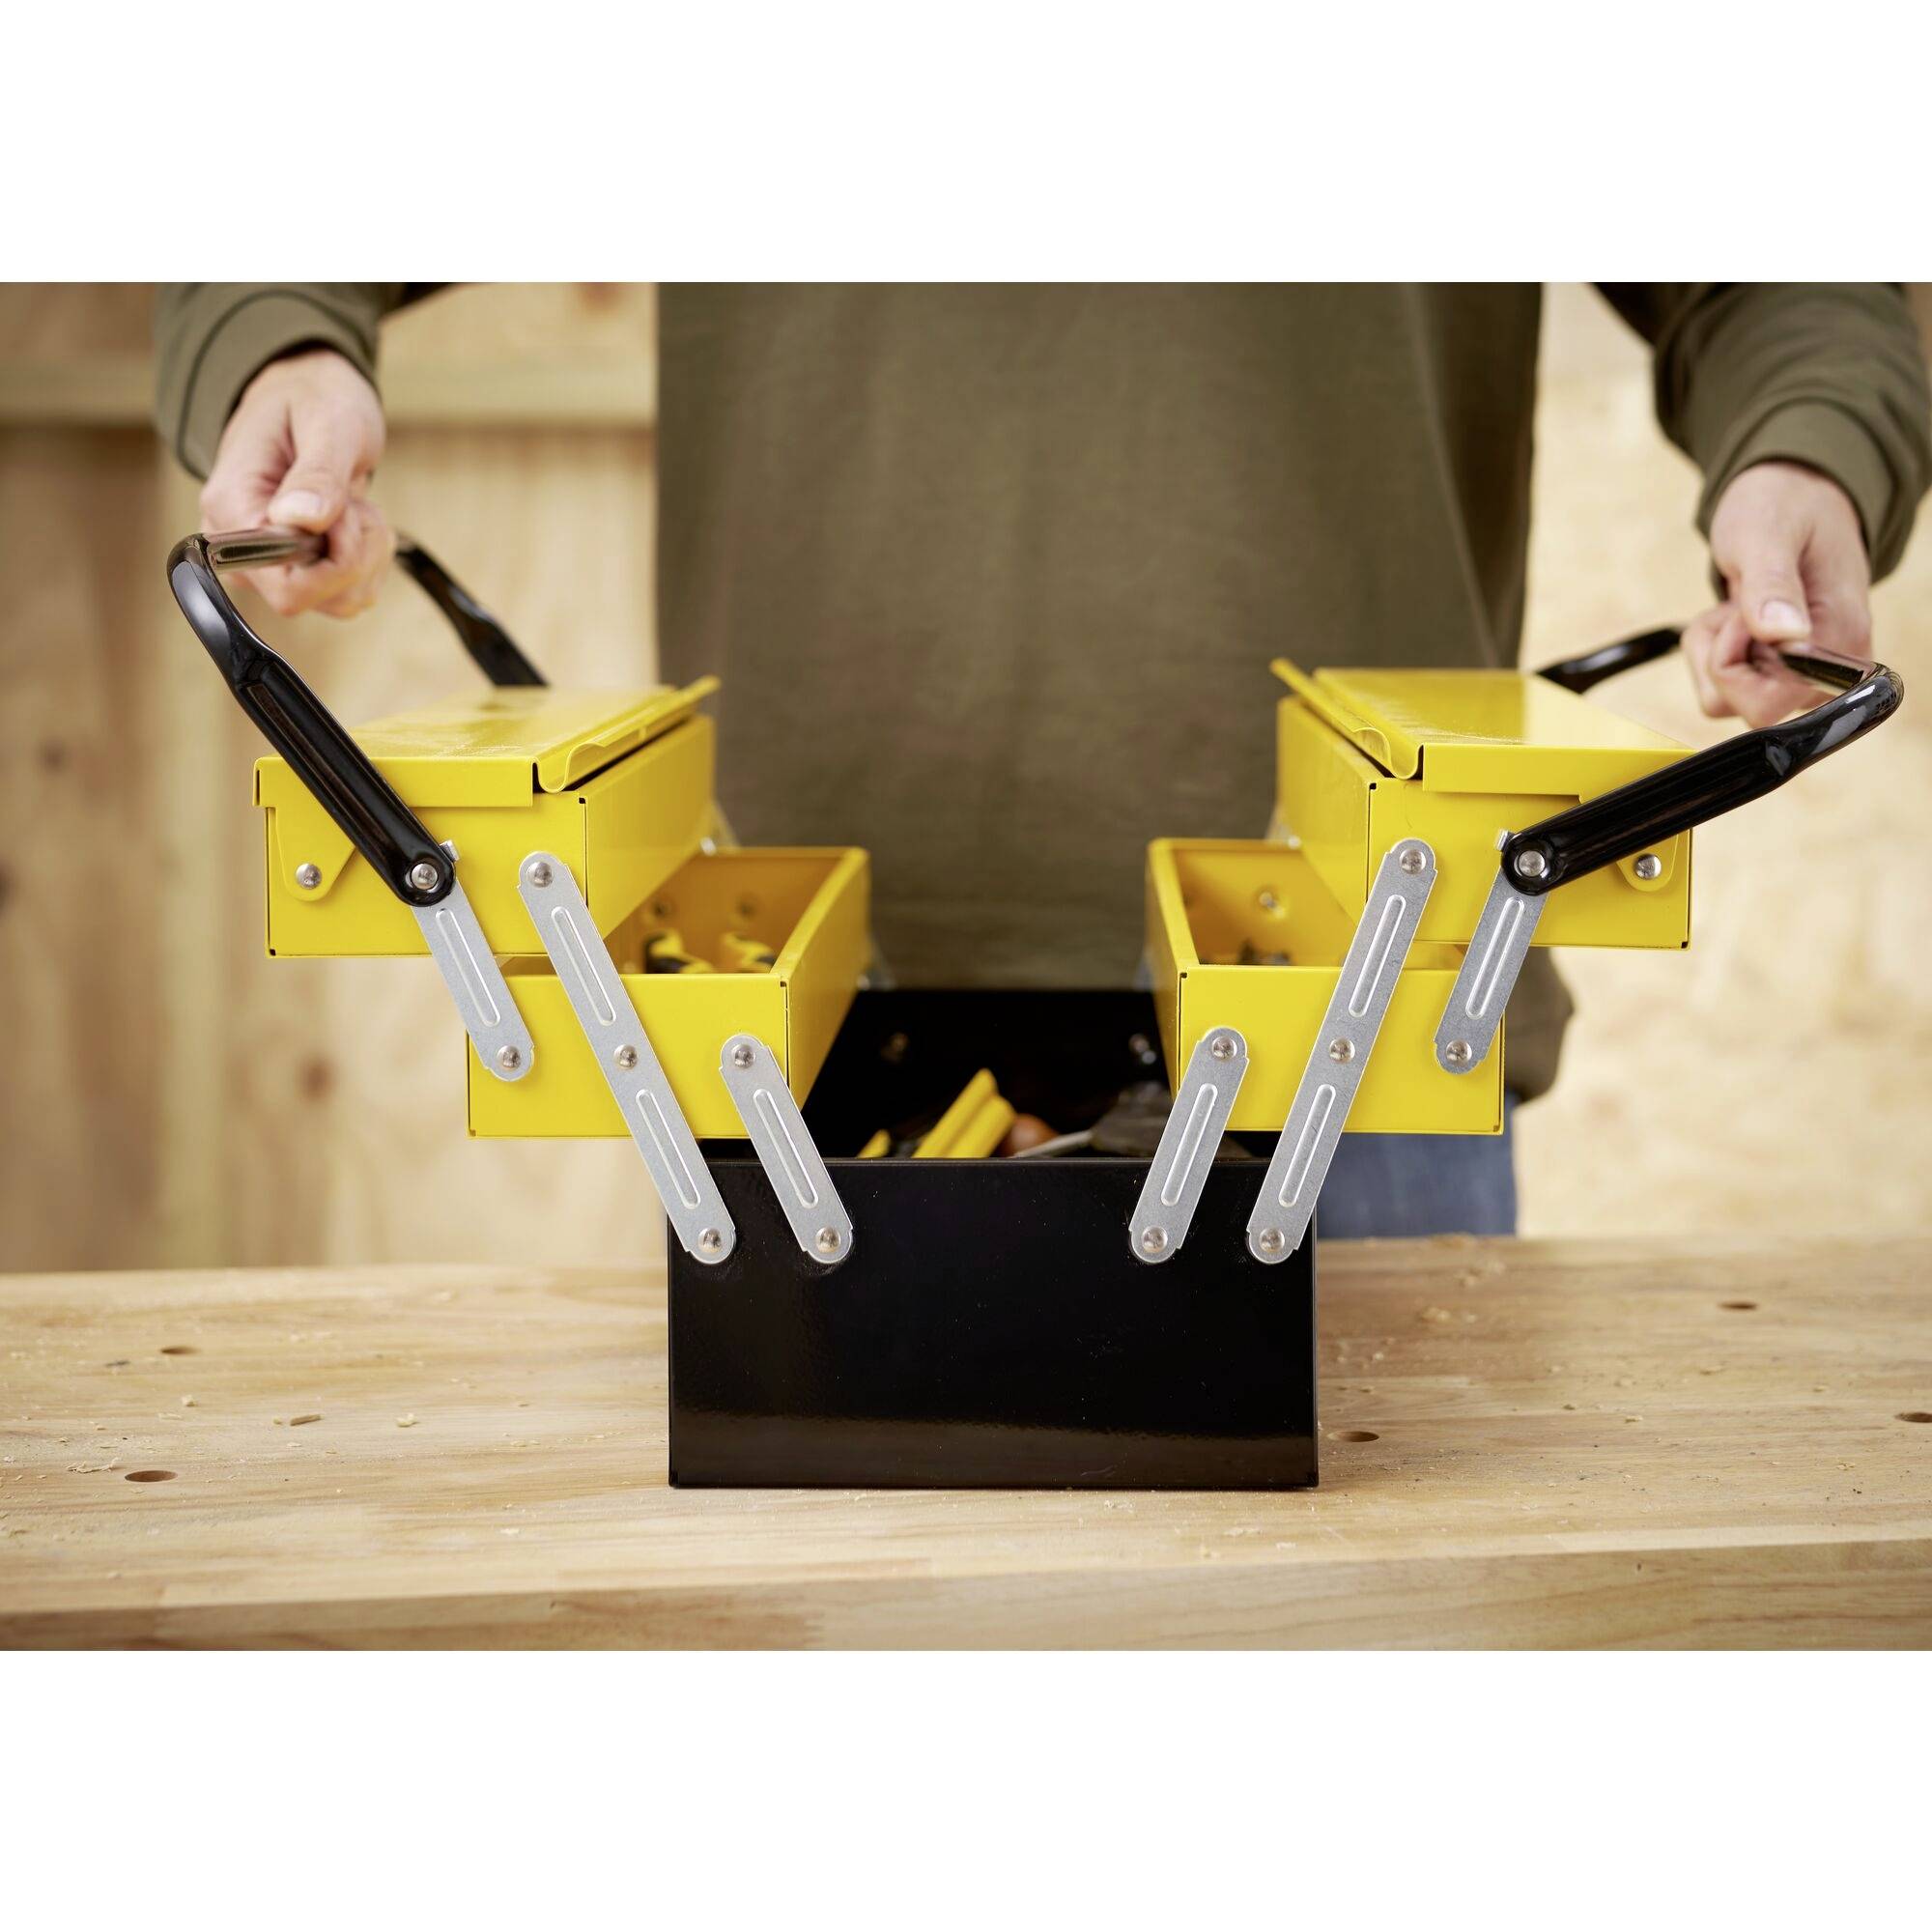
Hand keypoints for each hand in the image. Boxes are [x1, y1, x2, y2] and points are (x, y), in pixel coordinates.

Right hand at [199, 348, 393, 618]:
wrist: (309, 395)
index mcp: (231, 508)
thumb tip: (300, 519)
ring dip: (367, 556)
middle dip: (356, 556)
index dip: (334, 564)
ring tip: (354, 506)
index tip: (344, 513)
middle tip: (354, 503)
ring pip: (339, 601)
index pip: (284, 588)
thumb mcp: (327, 424)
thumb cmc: (313, 399)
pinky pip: (347, 593)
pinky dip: (368, 560)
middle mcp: (239, 546)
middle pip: (312, 597)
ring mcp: (265, 562)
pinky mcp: (294, 569)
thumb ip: (317, 475)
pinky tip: (355, 520)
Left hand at [1684, 461, 1872, 726]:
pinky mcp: (1780, 673)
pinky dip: (1712, 651)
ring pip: (1724, 700)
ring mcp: (1804, 676)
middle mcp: (1829, 670)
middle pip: (1744, 708)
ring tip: (1738, 604)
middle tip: (1737, 605)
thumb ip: (1771, 585)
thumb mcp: (1767, 534)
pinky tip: (1736, 616)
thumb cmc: (1784, 507)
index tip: (1742, 613)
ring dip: (1712, 651)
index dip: (1735, 663)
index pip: (1769, 705)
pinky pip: (1722, 688)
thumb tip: (1785, 634)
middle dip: (1719, 655)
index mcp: (1841, 640)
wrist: (1792, 497)